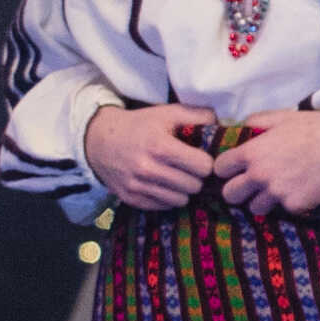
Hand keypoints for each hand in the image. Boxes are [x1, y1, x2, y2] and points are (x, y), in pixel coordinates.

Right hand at [79, 102, 220, 210]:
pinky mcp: (130, 198)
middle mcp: (147, 169)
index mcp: (160, 147)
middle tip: (189, 168)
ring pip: (181, 200)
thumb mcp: (167, 113)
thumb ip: (199, 116)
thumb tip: (222, 125)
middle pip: (194, 186)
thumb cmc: (140, 126)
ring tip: (177, 176)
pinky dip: (167, 198)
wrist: (98, 140)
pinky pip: (163, 207)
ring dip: (183, 190)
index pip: (203, 167)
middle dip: (196, 177)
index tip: (200, 158)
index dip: (206, 162)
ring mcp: (137, 186)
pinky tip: (163, 184)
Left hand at [208, 110, 319, 216]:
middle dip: (238, 190)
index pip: (220, 169)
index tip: (236, 169)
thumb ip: (256, 121)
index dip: (227, 169)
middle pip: (230, 195)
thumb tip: (242, 128)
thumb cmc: (313, 129)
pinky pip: (283, 210)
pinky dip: (288, 204)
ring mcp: (276, 193)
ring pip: (255, 208)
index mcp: (251, 153)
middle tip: (250, 186)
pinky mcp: (294, 205)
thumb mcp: (282, 117)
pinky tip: (298, 192)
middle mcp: (259, 176)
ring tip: (276, 191)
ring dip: (262, 201)